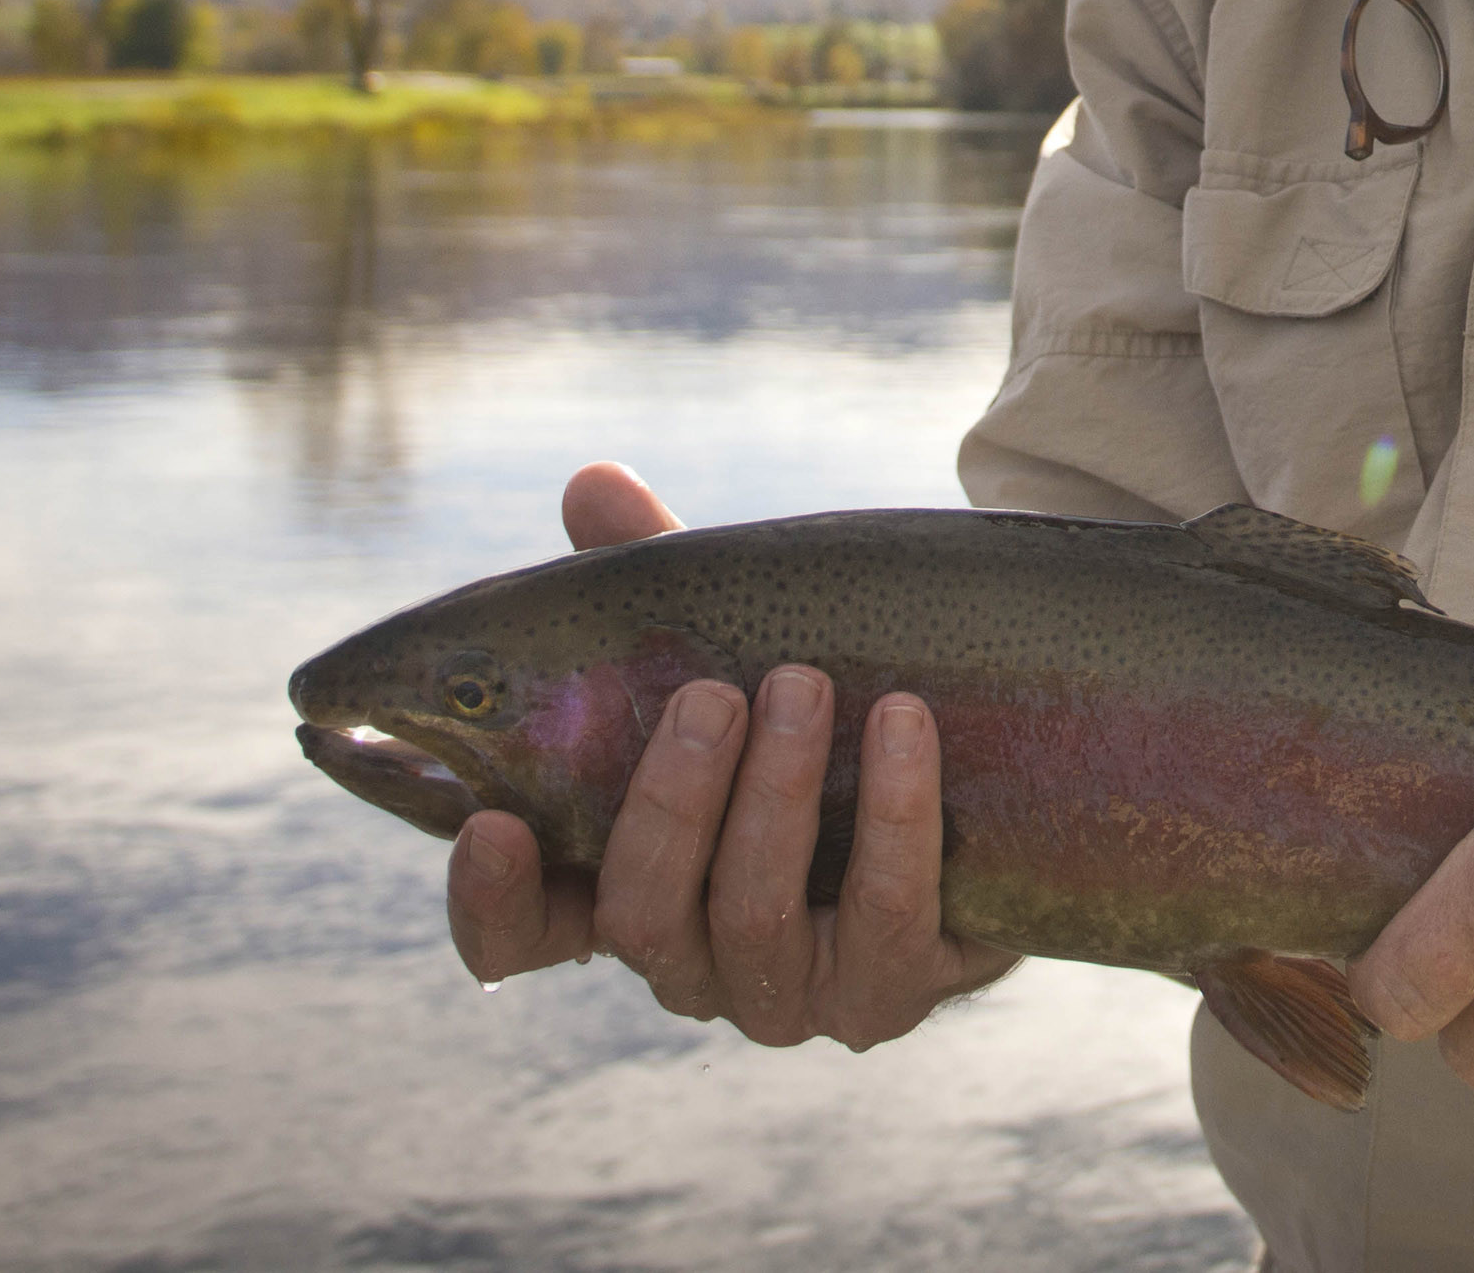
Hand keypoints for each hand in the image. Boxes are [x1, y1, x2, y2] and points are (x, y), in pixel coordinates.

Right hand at [441, 461, 1020, 1046]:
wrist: (981, 775)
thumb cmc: (812, 713)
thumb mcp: (729, 645)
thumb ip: (651, 582)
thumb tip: (591, 483)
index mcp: (619, 890)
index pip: (518, 937)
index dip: (492, 901)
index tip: (493, 825)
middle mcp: (688, 959)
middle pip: (639, 914)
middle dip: (671, 801)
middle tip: (713, 696)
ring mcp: (787, 990)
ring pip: (752, 919)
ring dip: (774, 797)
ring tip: (804, 684)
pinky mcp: (891, 990)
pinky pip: (888, 919)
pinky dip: (893, 816)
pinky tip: (904, 725)